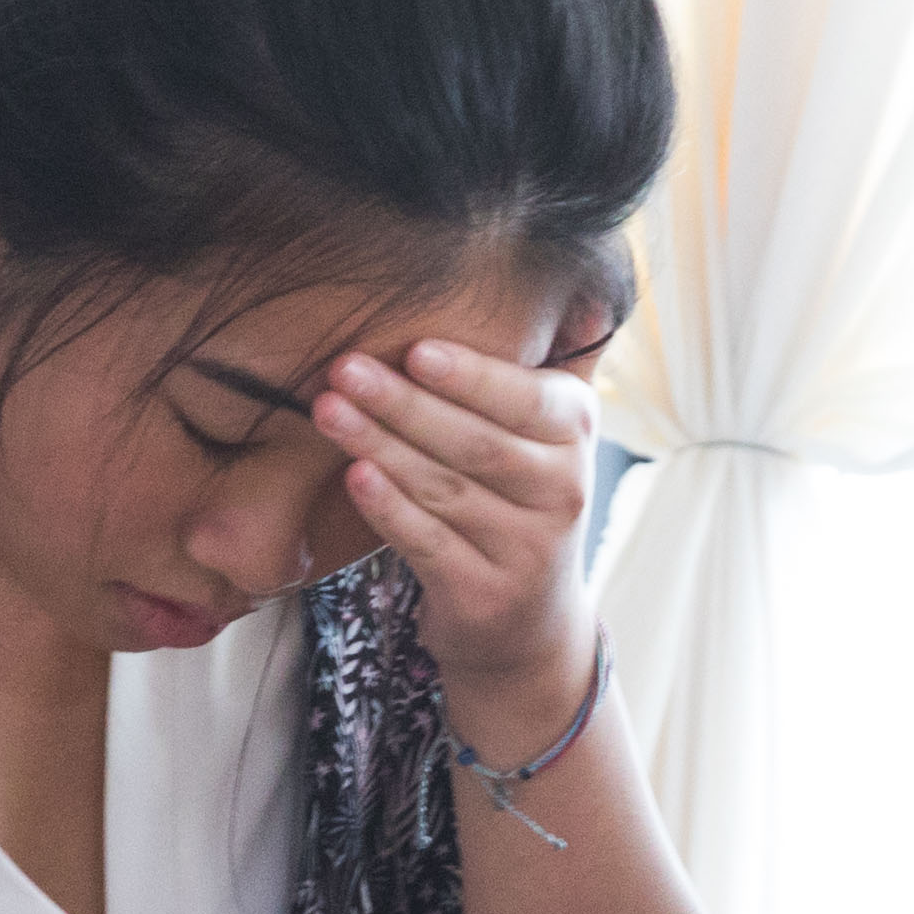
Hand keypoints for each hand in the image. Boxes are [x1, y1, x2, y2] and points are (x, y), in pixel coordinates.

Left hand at [315, 339, 600, 710]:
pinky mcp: (484, 596)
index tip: (417, 349)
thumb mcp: (555, 432)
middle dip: (403, 404)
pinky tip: (354, 476)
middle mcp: (564, 492)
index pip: (526, 400)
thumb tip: (587, 290)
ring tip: (326, 410)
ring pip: (444, 489)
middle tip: (343, 368)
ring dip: (380, 445)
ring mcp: (526, 550)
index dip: (472, 377)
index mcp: (576, 435)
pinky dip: (390, 509)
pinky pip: (428, 543)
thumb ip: (560, 364)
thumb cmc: (523, 499)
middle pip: (474, 442)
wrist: (531, 622)